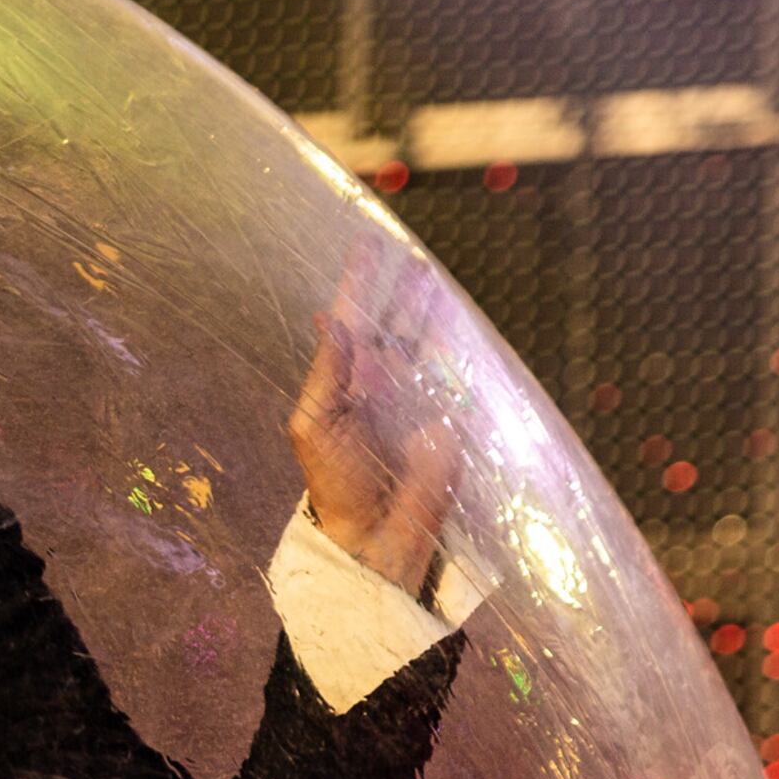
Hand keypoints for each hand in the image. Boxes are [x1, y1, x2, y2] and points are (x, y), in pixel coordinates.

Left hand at [288, 252, 459, 598]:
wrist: (374, 532)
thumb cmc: (334, 482)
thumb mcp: (315, 425)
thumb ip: (326, 372)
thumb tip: (331, 318)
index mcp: (345, 379)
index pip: (351, 319)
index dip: (359, 283)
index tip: (366, 246)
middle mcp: (380, 381)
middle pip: (394, 322)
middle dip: (402, 289)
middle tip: (410, 253)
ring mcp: (416, 396)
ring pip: (427, 340)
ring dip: (432, 310)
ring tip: (435, 276)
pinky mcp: (449, 415)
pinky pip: (456, 371)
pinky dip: (460, 345)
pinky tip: (462, 320)